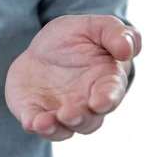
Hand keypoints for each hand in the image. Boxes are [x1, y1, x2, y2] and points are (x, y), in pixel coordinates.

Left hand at [5, 15, 141, 140]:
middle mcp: (85, 103)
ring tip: (43, 123)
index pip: (110, 95)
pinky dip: (33, 124)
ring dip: (54, 128)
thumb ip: (116, 34)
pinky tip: (29, 122)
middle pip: (88, 121)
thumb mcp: (96, 27)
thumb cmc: (78, 37)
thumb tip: (126, 50)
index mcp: (105, 83)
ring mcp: (60, 111)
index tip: (101, 102)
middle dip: (79, 119)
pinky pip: (35, 123)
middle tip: (69, 114)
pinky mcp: (36, 111)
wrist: (43, 47)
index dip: (107, 100)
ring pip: (62, 129)